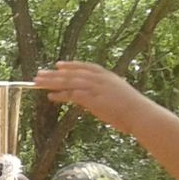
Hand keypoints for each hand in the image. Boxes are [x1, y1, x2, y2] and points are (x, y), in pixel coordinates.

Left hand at [32, 61, 165, 136]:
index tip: (58, 65)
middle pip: (72, 73)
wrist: (140, 114)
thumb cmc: (132, 111)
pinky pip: (72, 94)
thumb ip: (104, 96)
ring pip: (69, 81)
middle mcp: (100, 78)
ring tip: (37, 82)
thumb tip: (93, 101)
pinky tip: (50, 96)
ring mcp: (96, 87)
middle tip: (39, 74)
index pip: (85, 67)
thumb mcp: (117, 97)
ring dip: (52, 81)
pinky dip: (60, 95)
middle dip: (54, 73)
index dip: (70, 65)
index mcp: (107, 76)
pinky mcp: (92, 98)